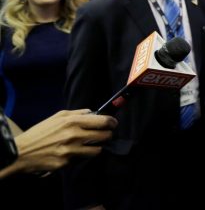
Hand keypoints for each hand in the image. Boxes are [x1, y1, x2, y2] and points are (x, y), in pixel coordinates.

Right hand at [0, 109, 115, 178]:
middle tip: (105, 135)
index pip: (103, 121)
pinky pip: (81, 159)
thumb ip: (78, 113)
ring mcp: (70, 150)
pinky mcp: (66, 163)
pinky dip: (80, 156)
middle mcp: (74, 135)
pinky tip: (73, 153)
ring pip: (97, 150)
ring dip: (96, 147)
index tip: (113, 124)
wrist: (21, 152)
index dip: (112, 123)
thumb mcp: (58, 116)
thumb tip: (93, 112)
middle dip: (108, 135)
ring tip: (90, 144)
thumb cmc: (40, 132)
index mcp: (73, 121)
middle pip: (104, 136)